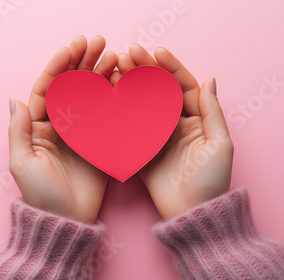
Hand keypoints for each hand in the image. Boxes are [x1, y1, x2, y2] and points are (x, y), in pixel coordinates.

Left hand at [8, 36, 117, 222]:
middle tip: (97, 41)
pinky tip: (123, 80)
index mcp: (38, 126)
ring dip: (100, 74)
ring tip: (114, 55)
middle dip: (82, 62)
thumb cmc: (41, 195)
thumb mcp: (22, 163)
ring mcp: (82, 131)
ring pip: (91, 95)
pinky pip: (107, 113)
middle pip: (71, 86)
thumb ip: (18, 131)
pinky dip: (114, 96)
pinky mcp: (100, 141)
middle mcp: (60, 124)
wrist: (67, 220)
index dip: (59, 66)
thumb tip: (14, 100)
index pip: (48, 88)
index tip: (72, 48)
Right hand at [116, 44, 233, 218]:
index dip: (169, 67)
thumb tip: (209, 80)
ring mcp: (155, 135)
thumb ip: (212, 112)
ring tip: (114, 69)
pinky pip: (128, 126)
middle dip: (144, 70)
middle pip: (158, 90)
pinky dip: (117, 110)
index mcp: (195, 119)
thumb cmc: (211, 180)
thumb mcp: (220, 144)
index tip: (155, 52)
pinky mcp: (139, 148)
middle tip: (128, 54)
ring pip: (140, 104)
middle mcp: (173, 123)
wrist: (190, 211)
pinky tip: (107, 95)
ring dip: (128, 85)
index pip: (181, 85)